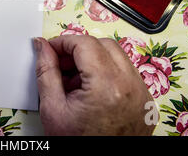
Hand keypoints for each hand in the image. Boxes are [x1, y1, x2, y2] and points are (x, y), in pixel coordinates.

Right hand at [33, 35, 155, 135]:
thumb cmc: (78, 146)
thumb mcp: (53, 108)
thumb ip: (46, 71)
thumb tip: (42, 47)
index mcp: (107, 87)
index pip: (84, 43)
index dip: (63, 42)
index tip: (50, 49)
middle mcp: (130, 87)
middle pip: (103, 44)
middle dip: (79, 48)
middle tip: (61, 63)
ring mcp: (142, 95)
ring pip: (117, 56)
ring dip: (93, 59)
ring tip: (75, 81)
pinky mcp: (145, 102)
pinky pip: (127, 73)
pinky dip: (108, 73)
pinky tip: (91, 90)